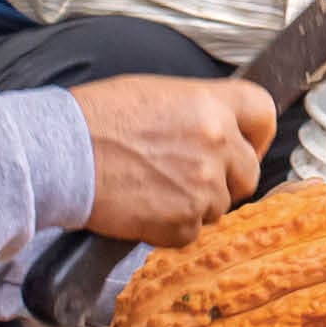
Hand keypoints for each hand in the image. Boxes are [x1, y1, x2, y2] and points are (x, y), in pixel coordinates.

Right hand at [65, 75, 276, 247]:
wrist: (61, 155)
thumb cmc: (96, 119)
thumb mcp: (156, 93)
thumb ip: (198, 111)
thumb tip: (217, 128)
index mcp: (211, 104)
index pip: (264, 114)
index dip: (256, 135)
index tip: (246, 146)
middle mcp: (217, 143)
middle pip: (249, 172)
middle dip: (226, 179)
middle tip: (189, 177)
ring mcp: (204, 186)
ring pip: (220, 206)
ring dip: (194, 204)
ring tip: (153, 188)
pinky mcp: (183, 222)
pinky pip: (192, 232)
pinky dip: (171, 227)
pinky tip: (143, 207)